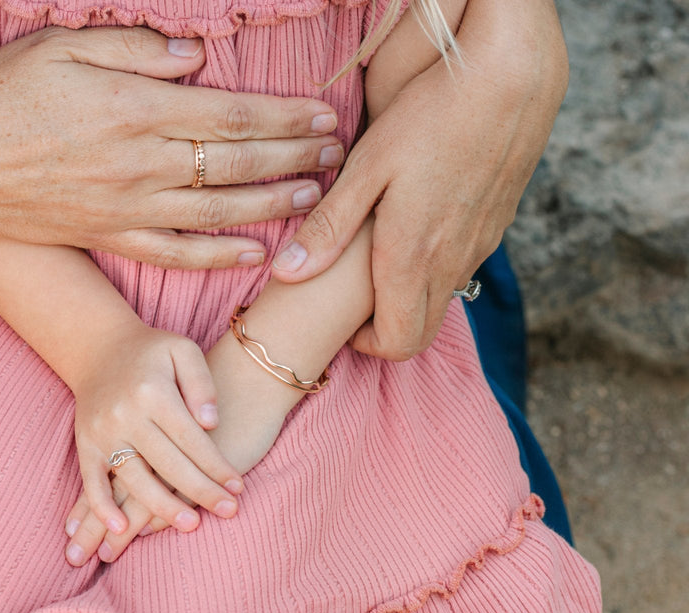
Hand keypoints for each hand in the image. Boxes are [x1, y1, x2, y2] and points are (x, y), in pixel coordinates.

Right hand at [0, 27, 343, 268]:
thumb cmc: (1, 97)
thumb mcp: (61, 47)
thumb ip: (135, 49)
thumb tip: (196, 56)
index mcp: (137, 108)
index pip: (233, 113)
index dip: (285, 116)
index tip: (323, 114)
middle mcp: (144, 163)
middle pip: (239, 162)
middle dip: (294, 156)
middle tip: (334, 152)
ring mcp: (131, 208)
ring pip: (221, 211)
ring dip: (274, 204)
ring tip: (314, 195)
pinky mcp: (113, 238)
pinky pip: (179, 253)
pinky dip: (221, 255)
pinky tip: (255, 252)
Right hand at [64, 327, 294, 565]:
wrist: (100, 347)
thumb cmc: (152, 352)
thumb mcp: (183, 351)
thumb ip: (202, 384)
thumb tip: (211, 424)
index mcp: (152, 392)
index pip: (192, 439)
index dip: (217, 466)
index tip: (238, 487)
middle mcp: (125, 414)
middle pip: (168, 463)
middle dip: (201, 491)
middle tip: (229, 511)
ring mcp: (101, 432)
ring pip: (134, 479)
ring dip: (162, 507)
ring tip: (191, 525)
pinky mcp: (84, 444)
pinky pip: (91, 481)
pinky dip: (102, 507)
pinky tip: (121, 528)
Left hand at [269, 0, 567, 360]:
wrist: (511, 79)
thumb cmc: (430, 117)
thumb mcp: (365, 167)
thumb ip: (328, 227)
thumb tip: (286, 273)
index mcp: (412, 257)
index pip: (397, 343)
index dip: (367, 347)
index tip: (345, 325)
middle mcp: (451, 263)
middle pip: (422, 333)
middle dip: (387, 332)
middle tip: (357, 304)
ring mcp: (480, 245)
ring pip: (443, 299)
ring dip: (410, 298)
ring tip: (380, 260)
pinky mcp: (498, 224)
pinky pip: (463, 267)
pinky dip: (435, 268)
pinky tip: (417, 227)